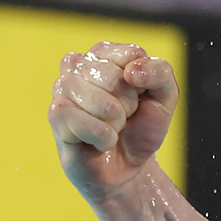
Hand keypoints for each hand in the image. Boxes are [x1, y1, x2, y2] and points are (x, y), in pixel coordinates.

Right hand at [48, 42, 178, 200]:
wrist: (129, 168)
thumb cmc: (142, 126)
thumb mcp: (166, 97)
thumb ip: (160, 73)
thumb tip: (131, 72)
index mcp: (105, 53)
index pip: (132, 54)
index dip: (143, 83)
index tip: (139, 95)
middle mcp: (78, 64)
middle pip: (116, 79)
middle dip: (128, 105)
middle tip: (123, 116)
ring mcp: (62, 88)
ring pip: (100, 102)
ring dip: (115, 122)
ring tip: (111, 127)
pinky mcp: (55, 115)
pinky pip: (85, 123)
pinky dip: (103, 137)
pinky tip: (100, 141)